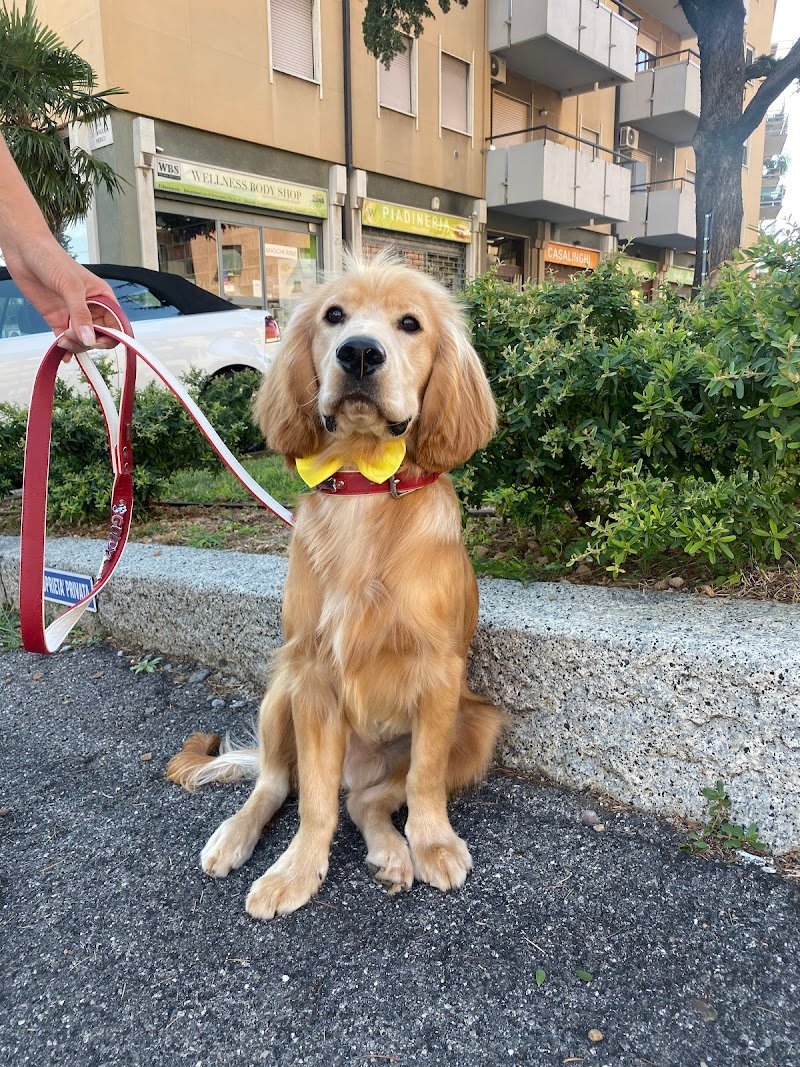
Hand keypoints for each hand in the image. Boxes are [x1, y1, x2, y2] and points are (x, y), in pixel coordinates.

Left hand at [3, 234, 119, 353]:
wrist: (24, 251)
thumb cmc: (52, 258)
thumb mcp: (71, 286)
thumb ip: (81, 315)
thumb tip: (89, 339)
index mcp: (103, 298)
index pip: (117, 324)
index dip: (111, 336)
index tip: (97, 341)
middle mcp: (91, 308)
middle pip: (100, 336)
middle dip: (88, 341)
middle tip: (72, 336)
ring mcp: (74, 315)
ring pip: (83, 340)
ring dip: (75, 345)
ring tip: (63, 340)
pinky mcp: (58, 319)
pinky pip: (66, 340)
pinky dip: (66, 349)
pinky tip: (63, 353)